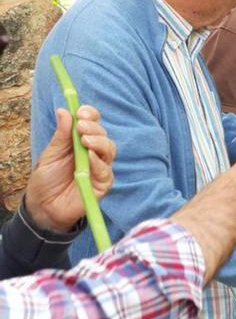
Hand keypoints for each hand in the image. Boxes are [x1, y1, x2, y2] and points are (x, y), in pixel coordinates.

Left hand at [27, 106, 115, 231]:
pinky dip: (99, 162)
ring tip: (85, 141)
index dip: (90, 115)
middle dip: (94, 128)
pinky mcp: (102, 184)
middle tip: (81, 127)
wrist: (43, 207)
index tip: (81, 112)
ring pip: (110, 150)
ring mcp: (100, 168)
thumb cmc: (46, 180)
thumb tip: (64, 111)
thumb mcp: (51, 154)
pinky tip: (90, 157)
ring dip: (99, 142)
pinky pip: (106, 170)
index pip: (93, 123)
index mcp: (81, 142)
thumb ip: (61, 135)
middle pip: (103, 135)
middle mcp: (94, 153)